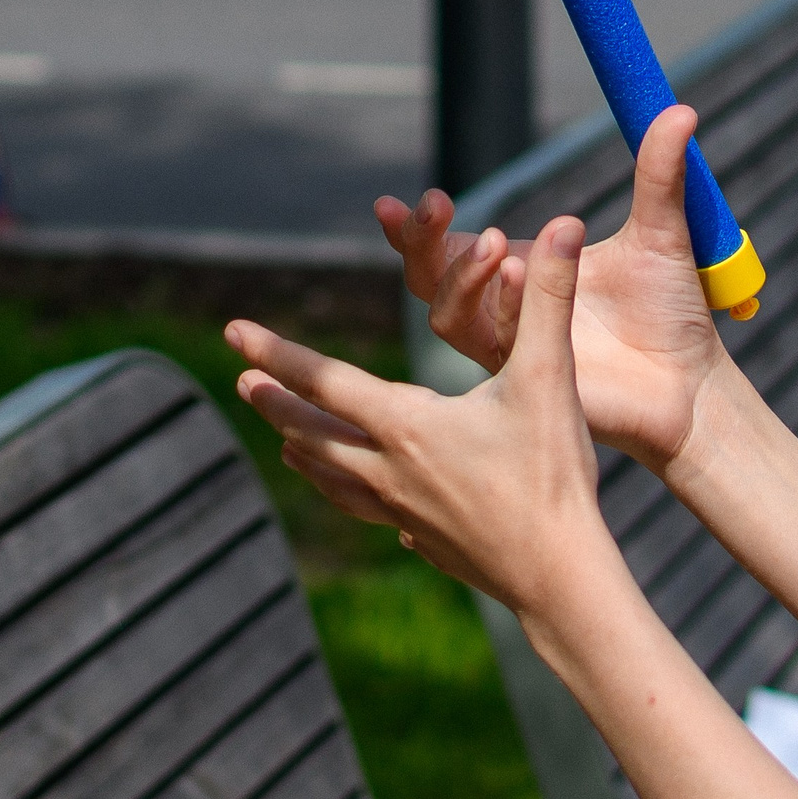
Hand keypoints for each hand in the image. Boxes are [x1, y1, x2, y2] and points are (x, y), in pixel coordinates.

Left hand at [230, 216, 615, 616]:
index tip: (234, 332)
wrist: (559, 574)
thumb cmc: (551, 475)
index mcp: (407, 427)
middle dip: (278, 403)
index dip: (278, 352)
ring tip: (283, 442)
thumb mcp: (551, 376)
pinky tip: (362, 497)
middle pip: (315, 433)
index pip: (326, 381)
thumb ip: (550, 298)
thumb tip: (563, 224)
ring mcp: (403, 512)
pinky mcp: (426, 540)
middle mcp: (390, 471)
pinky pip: (370, 511)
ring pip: (335, 477)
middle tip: (243, 382)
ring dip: (304, 450)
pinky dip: (350, 494)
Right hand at [376, 106, 729, 477]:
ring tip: (497, 242)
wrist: (696, 379)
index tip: (394, 200)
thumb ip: (659, 175)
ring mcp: (515, 349)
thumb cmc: (672, 310)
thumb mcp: (662, 232)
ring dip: (464, 277)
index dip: (416, 227)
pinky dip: (504, 311)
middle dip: (421, 244)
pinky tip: (521, 279)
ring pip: (451, 318)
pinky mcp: (533, 382)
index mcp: (524, 272)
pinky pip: (500, 346)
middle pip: (430, 281)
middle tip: (435, 205)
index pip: (449, 247)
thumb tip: (679, 109)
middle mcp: (506, 311)